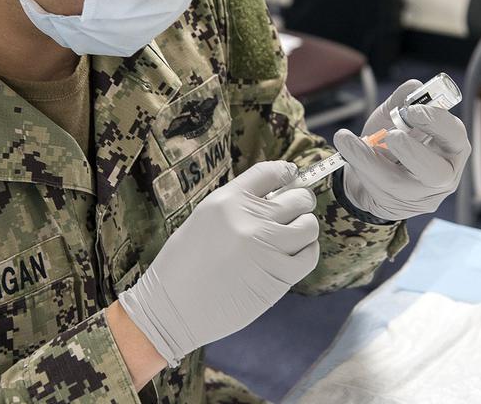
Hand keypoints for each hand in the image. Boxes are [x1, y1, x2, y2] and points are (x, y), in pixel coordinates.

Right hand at [118, 161, 319, 366]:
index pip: (269, 173)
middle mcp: (250, 219)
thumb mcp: (204, 220)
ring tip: (292, 236)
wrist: (172, 309)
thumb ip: (238, 207)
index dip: (286, 172)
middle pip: (298, 198)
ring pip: (308, 226)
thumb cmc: (182, 266)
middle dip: (299, 203)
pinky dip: (306, 252)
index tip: (291, 176)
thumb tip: (275, 199)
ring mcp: (267, 247)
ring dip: (304, 228)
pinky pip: (309, 255)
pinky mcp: (278, 276)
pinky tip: (294, 254)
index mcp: (227, 200)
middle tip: (293, 212)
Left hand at [334, 80, 470, 221]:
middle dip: (412, 152)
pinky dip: (359, 165)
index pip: (454, 134)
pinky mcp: (398, 205)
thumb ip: (404, 100)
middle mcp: (444, 173)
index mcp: (451, 144)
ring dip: (371, 160)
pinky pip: (377, 189)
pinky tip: (346, 147)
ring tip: (351, 140)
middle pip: (436, 172)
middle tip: (392, 135)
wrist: (372, 172)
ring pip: (399, 184)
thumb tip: (414, 87)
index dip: (435, 122)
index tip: (412, 110)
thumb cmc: (392, 140)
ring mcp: (422, 194)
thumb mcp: (395, 116)